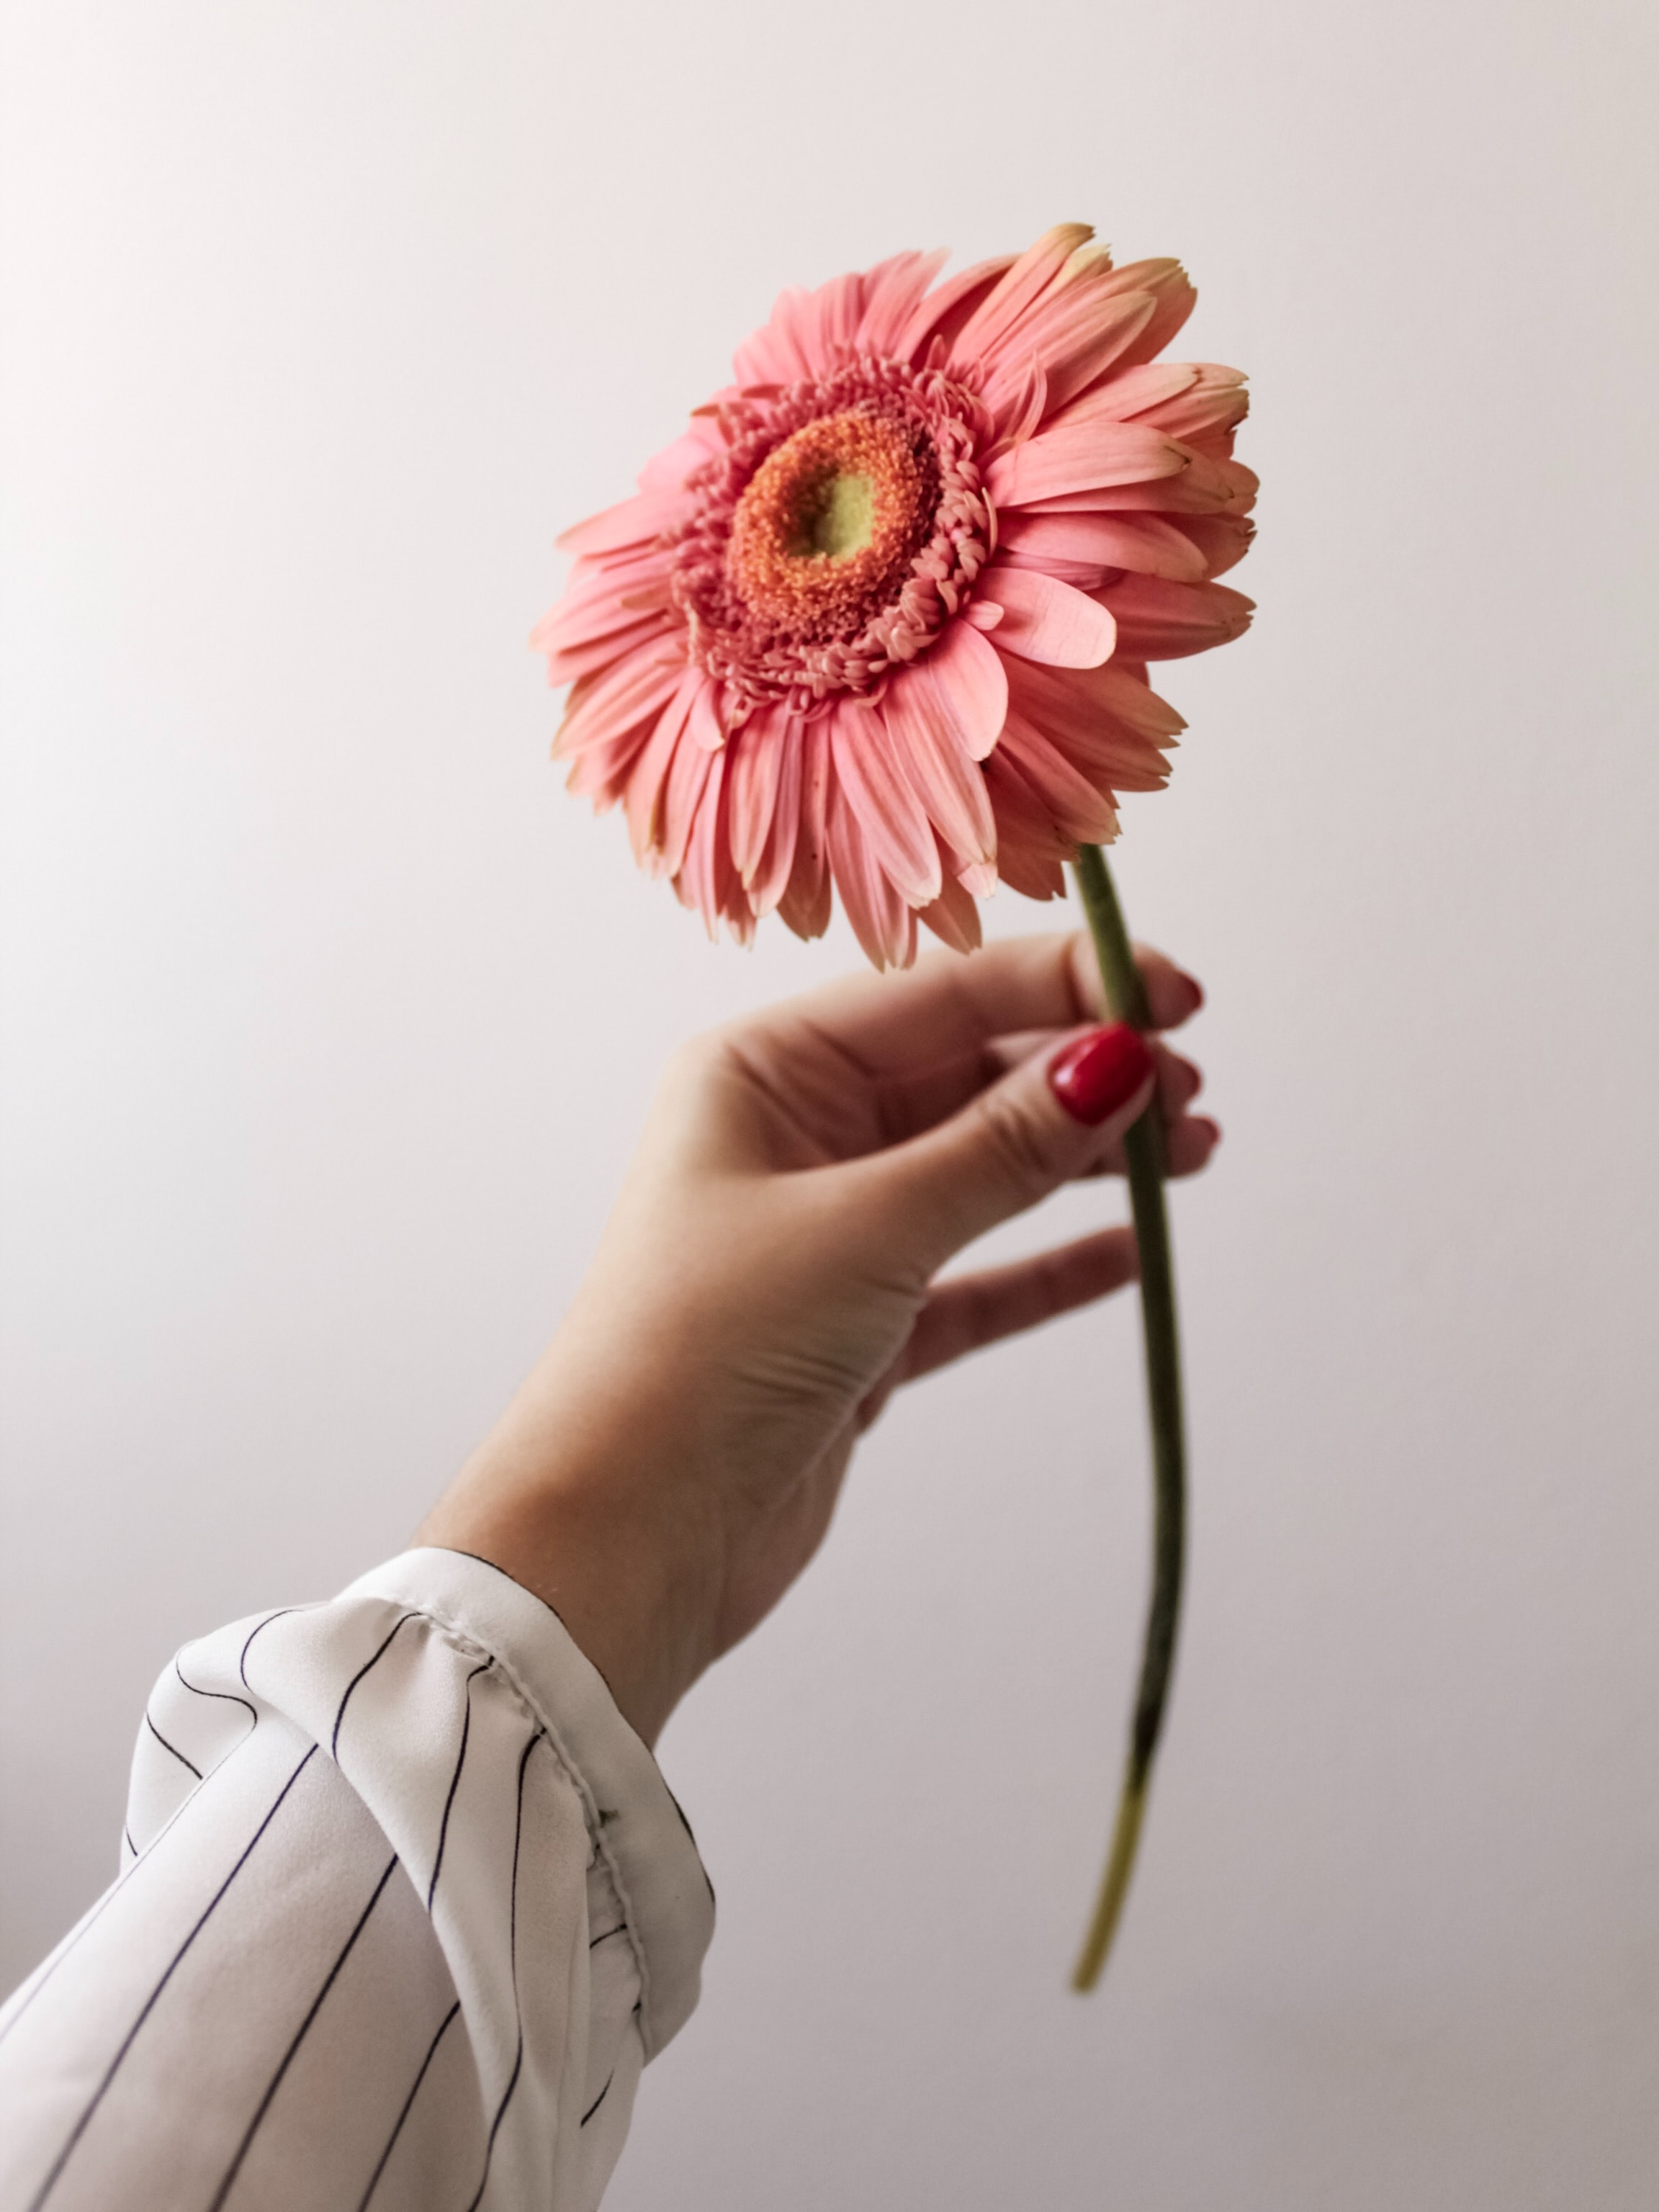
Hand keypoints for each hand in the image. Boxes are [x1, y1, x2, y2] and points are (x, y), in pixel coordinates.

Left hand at [417, 932, 1216, 1743]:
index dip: (1068, 986)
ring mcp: (830, 1233)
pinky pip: (977, 1277)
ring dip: (1083, 1161)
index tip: (1178, 997)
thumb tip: (1117, 1060)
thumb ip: (1001, 1147)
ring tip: (1192, 1152)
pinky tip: (1129, 1249)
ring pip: (984, 1172)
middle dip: (1086, 1076)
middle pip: (970, 1077)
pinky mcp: (859, 1329)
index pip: (943, 995)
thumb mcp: (868, 1228)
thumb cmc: (702, 1352)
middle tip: (1191, 1094)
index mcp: (766, 1071)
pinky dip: (1049, 1263)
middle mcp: (795, 1135)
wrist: (625, 1538)